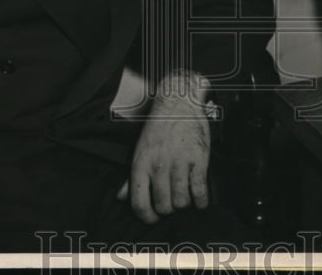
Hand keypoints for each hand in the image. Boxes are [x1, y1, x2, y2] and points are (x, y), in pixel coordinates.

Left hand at [117, 70, 210, 223]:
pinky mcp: (199, 159)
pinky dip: (201, 201)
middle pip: (164, 206)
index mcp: (141, 164)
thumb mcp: (140, 150)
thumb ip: (131, 177)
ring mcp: (179, 163)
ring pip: (182, 202)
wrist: (179, 103)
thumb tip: (121, 198)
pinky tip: (199, 198)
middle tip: (172, 201)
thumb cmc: (158, 128)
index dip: (147, 218)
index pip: (139, 204)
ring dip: (184, 204)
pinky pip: (200, 191)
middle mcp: (159, 165)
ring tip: (185, 196)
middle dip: (168, 209)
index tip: (154, 218)